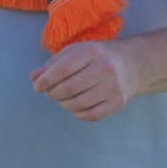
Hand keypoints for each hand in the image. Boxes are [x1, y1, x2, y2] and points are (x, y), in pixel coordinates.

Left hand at [31, 41, 145, 120]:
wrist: (132, 63)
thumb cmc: (97, 56)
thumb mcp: (75, 52)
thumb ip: (53, 64)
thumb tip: (34, 78)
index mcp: (91, 52)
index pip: (62, 69)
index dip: (45, 80)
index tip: (37, 86)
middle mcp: (104, 69)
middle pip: (68, 88)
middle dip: (52, 93)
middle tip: (50, 92)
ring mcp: (113, 87)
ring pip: (77, 104)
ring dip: (63, 103)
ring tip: (62, 97)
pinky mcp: (117, 102)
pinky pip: (90, 115)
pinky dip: (77, 113)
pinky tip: (75, 106)